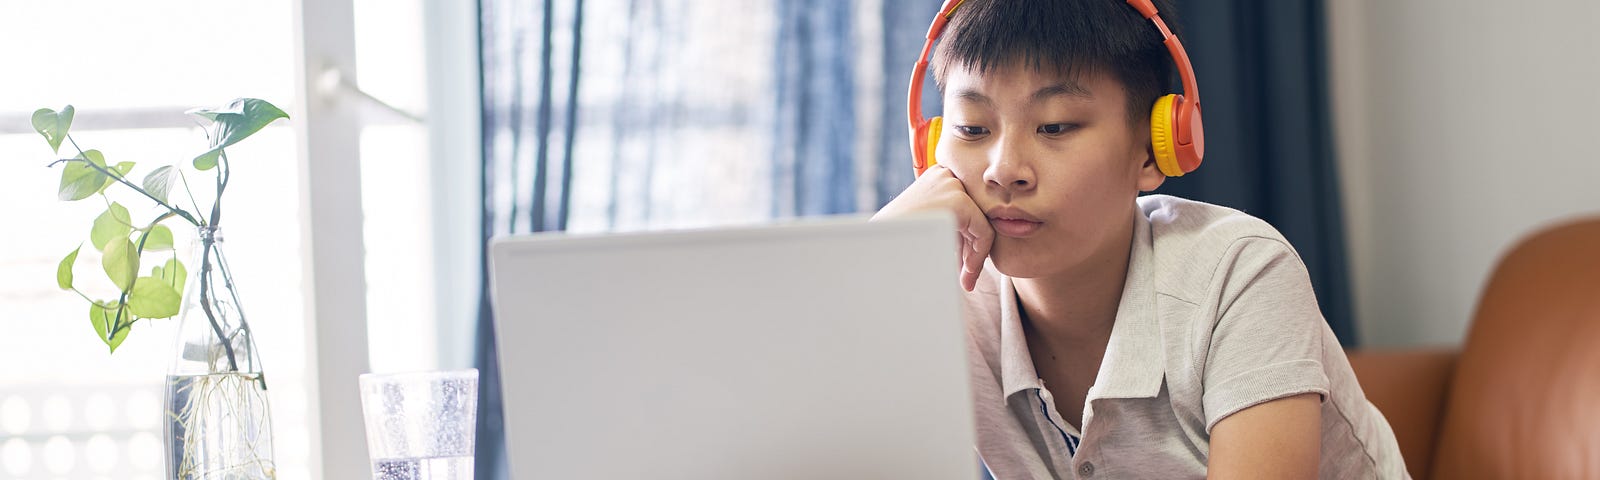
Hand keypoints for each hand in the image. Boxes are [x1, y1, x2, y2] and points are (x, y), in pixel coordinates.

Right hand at [872, 164, 993, 291]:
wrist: (872, 246)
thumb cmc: (892, 239)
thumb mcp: (924, 222)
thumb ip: (948, 223)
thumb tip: (973, 239)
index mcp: (936, 177)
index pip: (966, 209)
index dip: (966, 241)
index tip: (961, 268)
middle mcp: (945, 174)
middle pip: (975, 216)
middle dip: (970, 250)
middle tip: (964, 277)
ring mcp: (952, 185)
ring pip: (982, 225)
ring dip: (975, 257)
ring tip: (965, 280)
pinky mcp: (958, 201)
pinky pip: (984, 232)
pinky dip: (977, 257)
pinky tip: (965, 274)